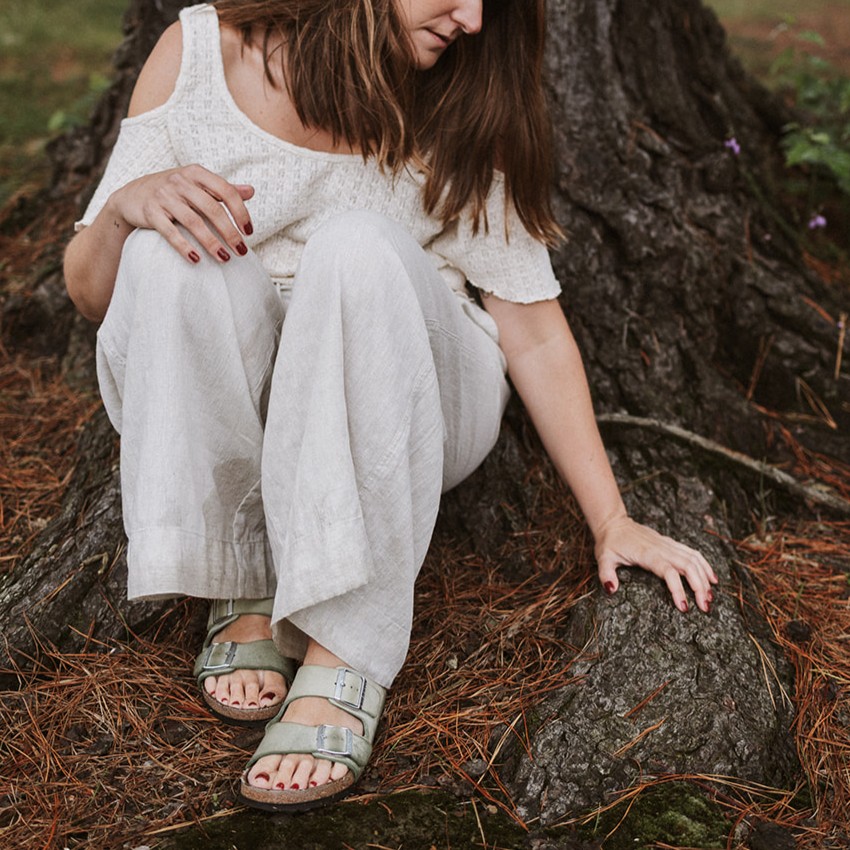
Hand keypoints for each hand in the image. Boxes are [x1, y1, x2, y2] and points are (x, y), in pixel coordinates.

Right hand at [108, 164, 253, 263]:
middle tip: (242, 251)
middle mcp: (180, 182)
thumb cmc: (173, 192)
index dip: (240, 212)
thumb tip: (251, 191)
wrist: (132, 196)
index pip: (225, 191)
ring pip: (193, 222)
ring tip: (225, 259)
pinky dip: (184, 246)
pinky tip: (196, 259)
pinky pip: (170, 232)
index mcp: (196, 173)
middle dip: (229, 232)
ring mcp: (163, 196)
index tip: (249, 232)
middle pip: (212, 209)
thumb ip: (223, 189)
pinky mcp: (150, 212)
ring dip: (211, 243)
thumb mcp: (197, 184)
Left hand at [594, 514, 717, 612]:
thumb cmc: (609, 543)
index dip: (678, 589)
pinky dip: (704, 565)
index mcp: (647, 554)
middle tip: (705, 607)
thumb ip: (606, 574)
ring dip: (705, 578)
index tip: (684, 607)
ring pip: (693, 559)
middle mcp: (661, 548)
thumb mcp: (603, 559)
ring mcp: (668, 545)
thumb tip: (611, 589)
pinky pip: (692, 553)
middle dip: (699, 587)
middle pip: (688, 566)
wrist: (614, 523)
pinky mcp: (671, 543)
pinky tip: (712, 578)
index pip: (669, 572)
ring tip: (711, 597)